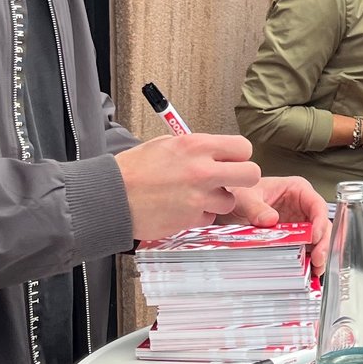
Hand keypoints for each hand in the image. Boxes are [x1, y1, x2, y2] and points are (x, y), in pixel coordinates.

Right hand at [115, 134, 261, 238]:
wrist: (111, 197)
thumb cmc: (134, 170)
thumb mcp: (166, 145)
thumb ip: (195, 149)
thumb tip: (215, 152)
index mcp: (196, 146)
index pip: (243, 147)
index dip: (239, 156)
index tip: (232, 160)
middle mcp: (202, 170)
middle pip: (251, 174)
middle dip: (243, 179)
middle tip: (229, 181)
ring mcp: (199, 197)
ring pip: (231, 201)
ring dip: (218, 200)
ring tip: (196, 195)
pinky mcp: (191, 218)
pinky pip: (209, 217)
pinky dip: (199, 215)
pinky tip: (182, 208)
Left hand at [220, 175, 331, 268]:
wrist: (228, 206)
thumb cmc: (240, 193)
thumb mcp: (245, 197)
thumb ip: (256, 208)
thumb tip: (271, 219)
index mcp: (297, 190)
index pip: (317, 204)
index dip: (320, 221)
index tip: (315, 236)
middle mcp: (302, 206)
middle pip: (322, 224)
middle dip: (323, 242)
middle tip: (318, 257)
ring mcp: (299, 223)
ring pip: (317, 239)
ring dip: (318, 254)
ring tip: (314, 267)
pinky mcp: (294, 238)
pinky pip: (305, 249)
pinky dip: (308, 260)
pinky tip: (307, 269)